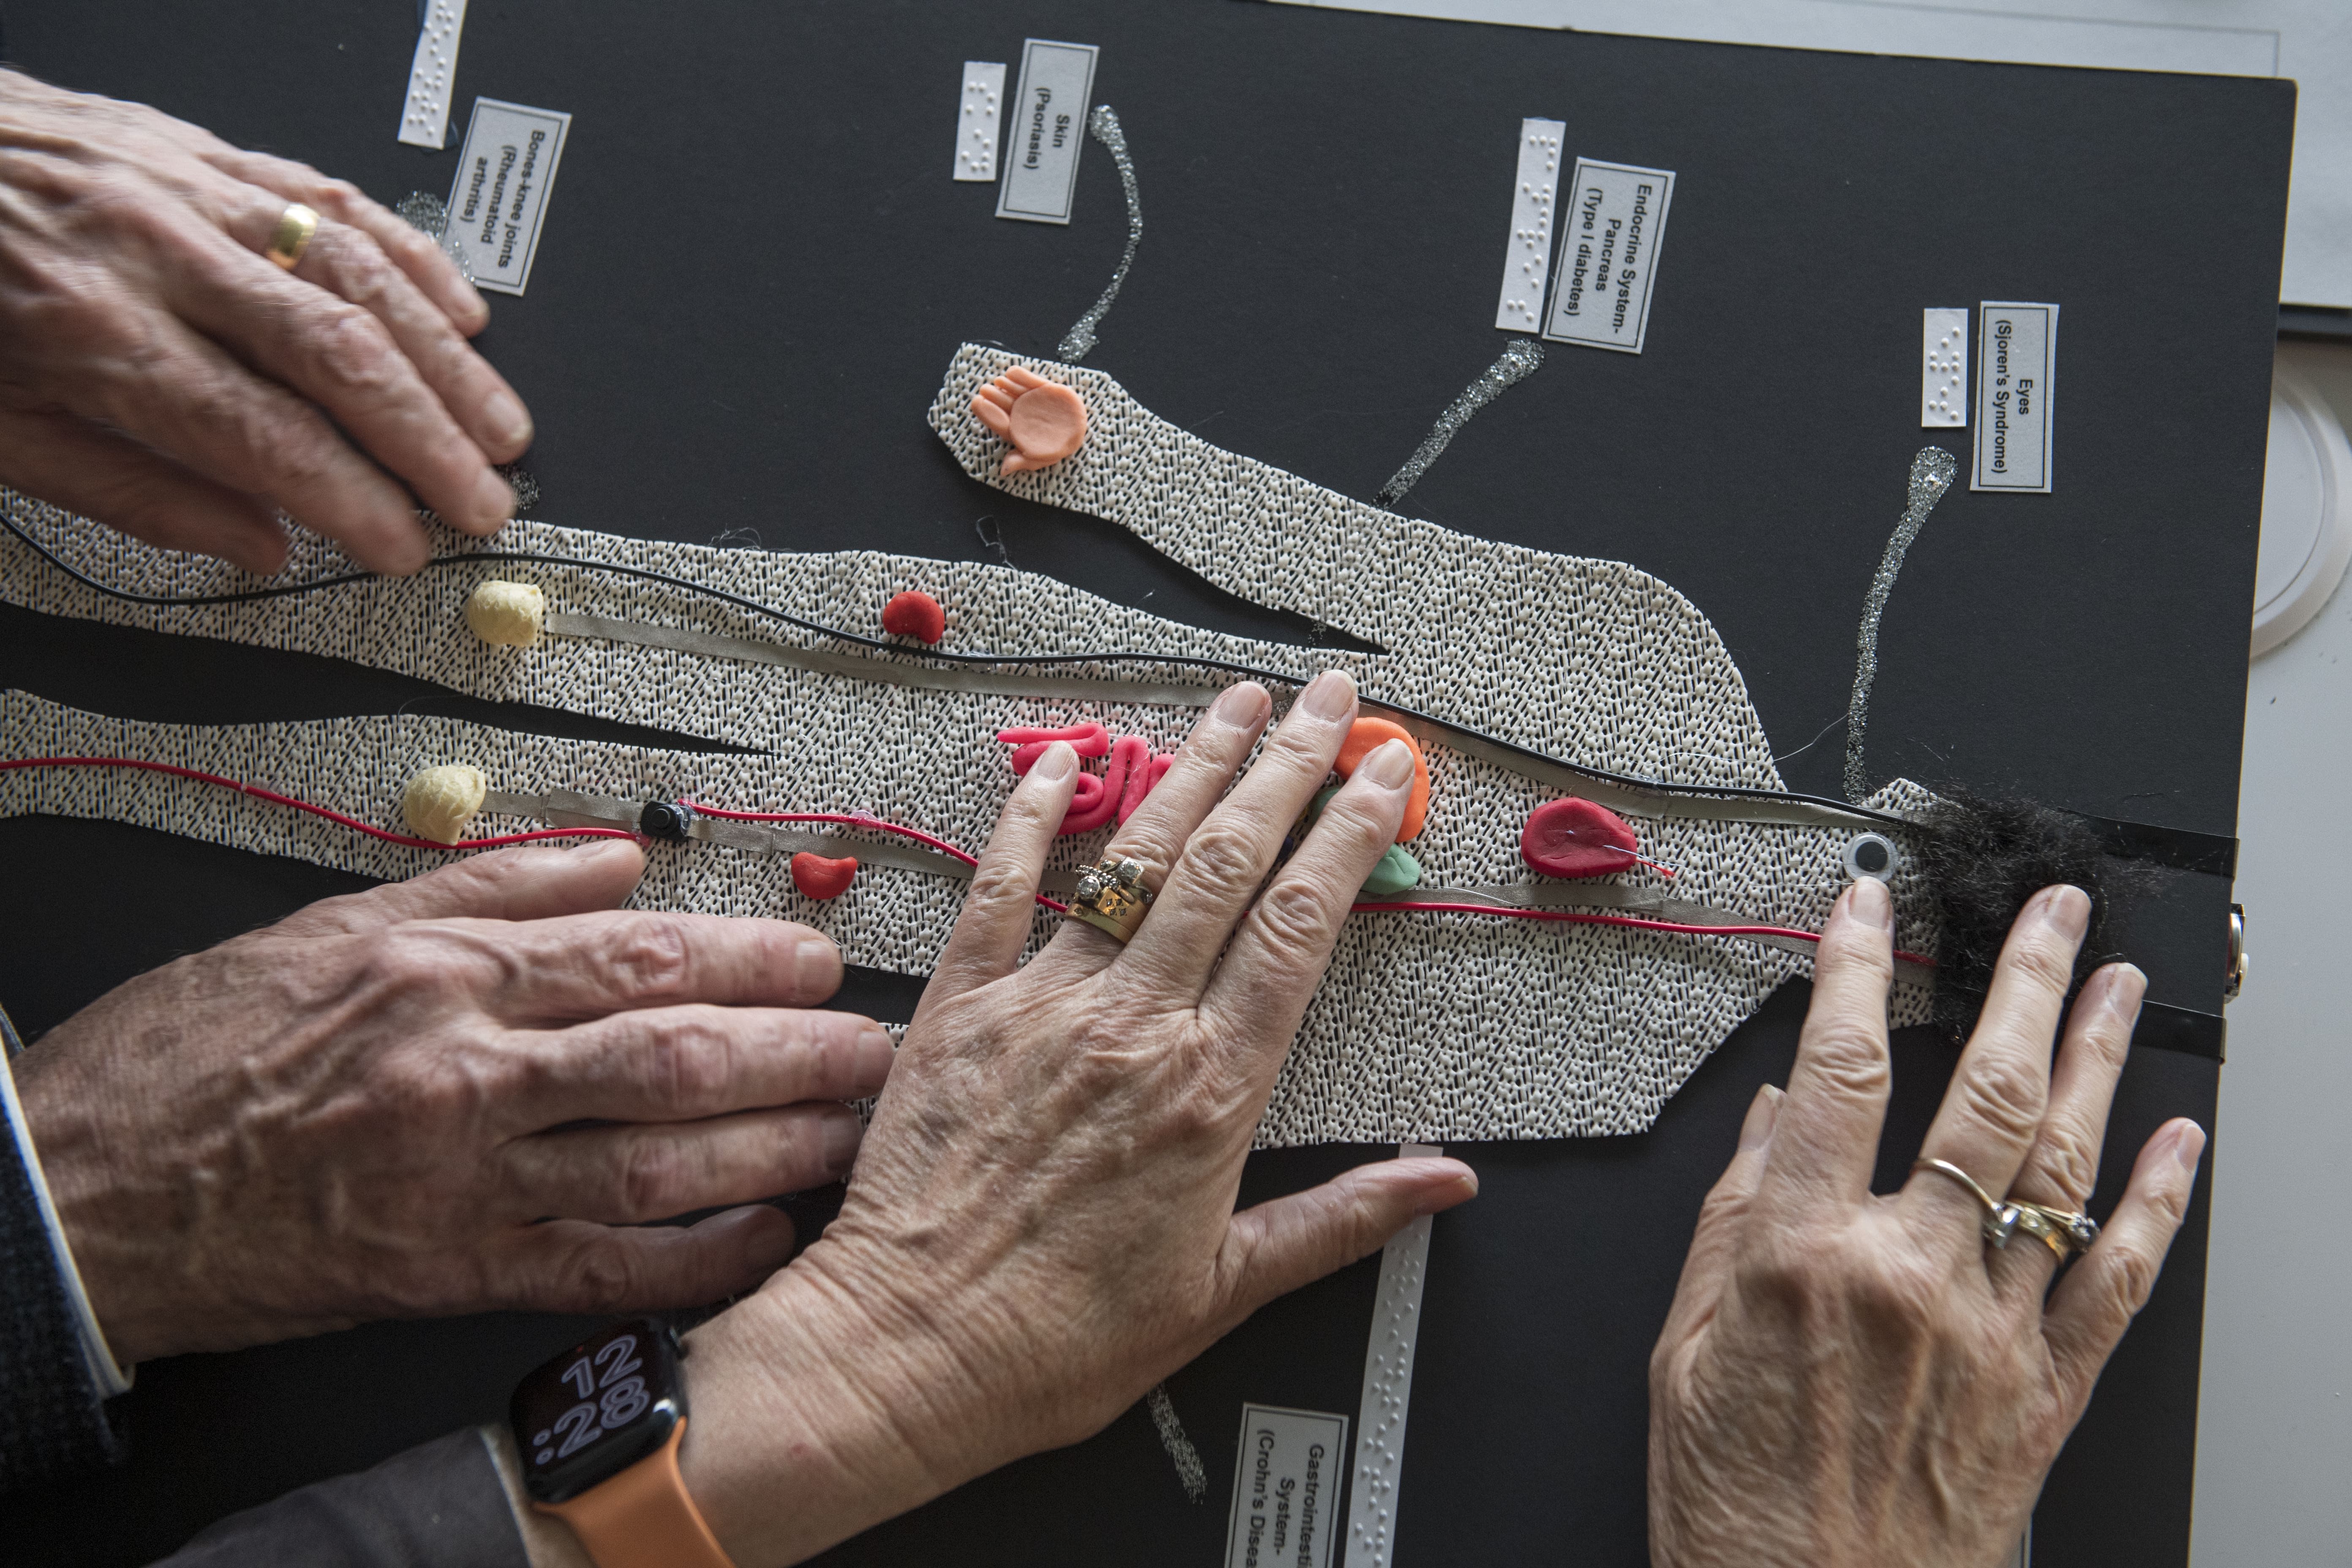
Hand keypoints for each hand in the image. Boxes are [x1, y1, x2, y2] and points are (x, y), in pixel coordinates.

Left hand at [0, 68, 533, 575]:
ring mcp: (190, 191)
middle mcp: (158, 252)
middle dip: (429, 441)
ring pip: (358, 275)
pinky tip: (462, 314)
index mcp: (99, 334)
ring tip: (500, 427)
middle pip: (336, 355)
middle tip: (483, 502)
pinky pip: (334, 197)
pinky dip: (413, 259)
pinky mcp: (207, 150)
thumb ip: (135, 492)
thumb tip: (257, 546)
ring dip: (445, 363)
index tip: (403, 547)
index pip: (269, 436)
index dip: (355, 501)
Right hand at [13, 840, 890, 1364]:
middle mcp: (468, 1072)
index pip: (638, 953)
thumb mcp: (336, 925)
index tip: (820, 957)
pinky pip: (604, 1269)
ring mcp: (465, 1179)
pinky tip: (763, 1236)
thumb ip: (488, 882)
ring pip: (657, 1159)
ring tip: (853, 1131)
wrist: (95, 1187)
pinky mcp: (451, 1271)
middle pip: (672, 1052)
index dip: (749, 955)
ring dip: (774, 1147)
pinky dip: (695, 1257)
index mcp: (444, 973)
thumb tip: (618, 854)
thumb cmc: (205, 1049)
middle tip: (873, 1046)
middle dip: (792, 1049)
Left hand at [671, 672, 1479, 1565]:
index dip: (1346, 836)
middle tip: (1328, 700)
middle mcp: (1133, 1028)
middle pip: (1226, 866)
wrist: (911, 1355)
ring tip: (1237, 703)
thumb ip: (1344, 1219)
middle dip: (1286, 768)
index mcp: (1211, 1090)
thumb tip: (1450, 1181)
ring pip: (1132, 860)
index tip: (1383, 772)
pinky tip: (1066, 756)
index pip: (1298, 927)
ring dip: (1191, 768)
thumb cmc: (1064, 1341)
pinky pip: (999, 888)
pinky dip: (1029, 814)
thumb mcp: (1227, 1291)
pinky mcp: (959, 1009)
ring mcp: (1042, 1006)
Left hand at [969, 364, 1086, 473]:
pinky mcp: (1045, 390)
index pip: (999, 421)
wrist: (1081, 434)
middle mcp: (1023, 414)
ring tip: (998, 381)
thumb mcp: (1041, 459)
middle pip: (1006, 405)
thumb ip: (1022, 461)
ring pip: (1017, 392)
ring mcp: (1034, 401)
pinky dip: (1023, 378)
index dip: (987, 412)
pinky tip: (1012, 373)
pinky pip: (1032, 383)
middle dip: (994, 397)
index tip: (977, 402)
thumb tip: (1003, 470)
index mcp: (1018, 430)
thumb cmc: (1058, 449)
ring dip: (1007, 386)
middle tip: (984, 389)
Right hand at [1647, 877, 2205, 1567]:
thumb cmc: (1736, 1507)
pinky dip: (2154, 1205)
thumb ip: (1730, 1224)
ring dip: (2096, 1060)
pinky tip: (2178, 1142)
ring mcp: (1990, 1332)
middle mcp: (1909, 1277)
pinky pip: (2116, 1282)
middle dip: (2021, 982)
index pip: (1838, 1073)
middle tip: (2049, 911)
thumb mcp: (1682, 1353)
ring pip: (2061, 1166)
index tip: (1869, 907)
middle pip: (1982, 1095)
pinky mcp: (2045, 1392)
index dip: (1853, 972)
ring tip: (2114, 981)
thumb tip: (1771, 1126)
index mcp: (1801, 1258)